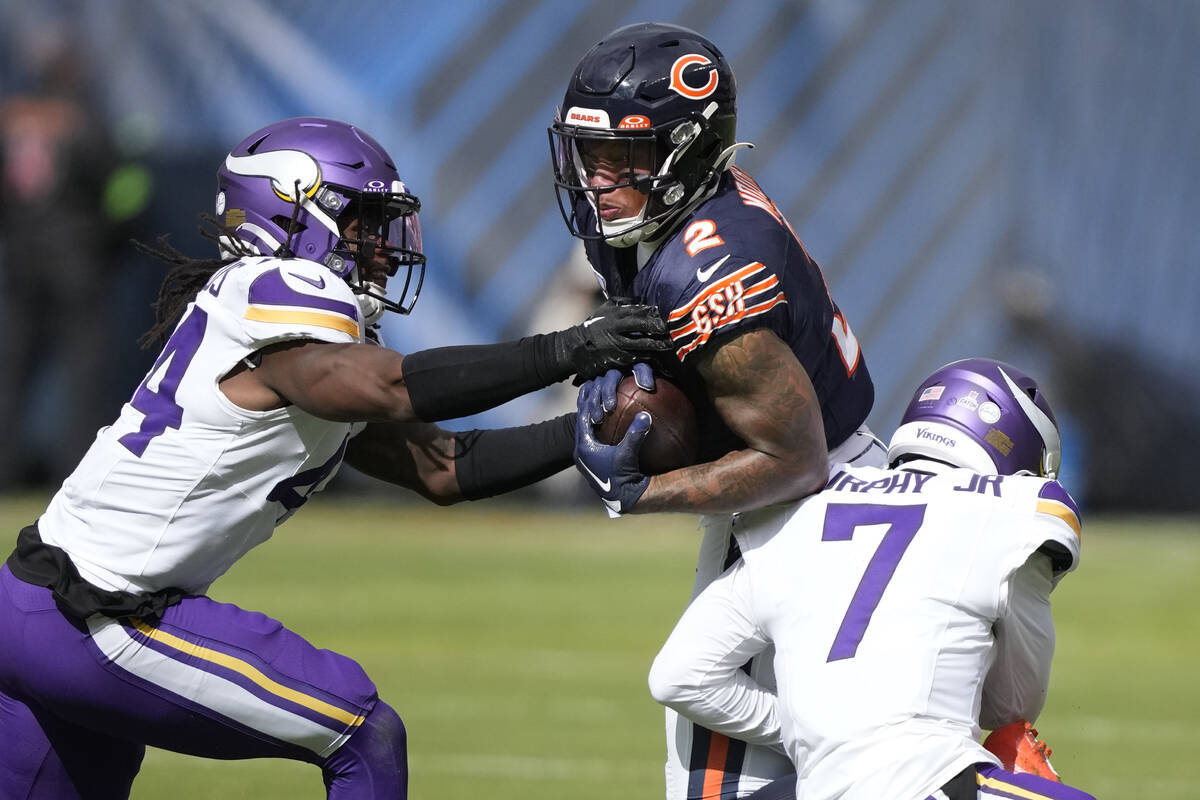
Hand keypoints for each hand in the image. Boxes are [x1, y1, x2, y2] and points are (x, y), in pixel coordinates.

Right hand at [556, 298, 674, 383]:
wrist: (576, 348)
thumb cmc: (592, 327)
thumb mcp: (603, 310)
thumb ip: (619, 303)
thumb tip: (637, 300)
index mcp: (614, 316)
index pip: (637, 313)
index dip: (651, 315)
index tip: (662, 316)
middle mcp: (616, 330)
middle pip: (641, 328)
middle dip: (656, 329)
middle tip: (668, 332)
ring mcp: (616, 346)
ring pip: (641, 345)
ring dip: (655, 346)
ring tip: (667, 346)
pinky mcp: (616, 360)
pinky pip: (635, 358)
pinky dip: (645, 357)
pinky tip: (653, 356)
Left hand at [574, 372, 652, 513]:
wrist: (622, 498)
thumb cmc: (623, 476)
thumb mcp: (628, 453)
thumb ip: (635, 433)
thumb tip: (645, 415)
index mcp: (584, 448)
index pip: (583, 419)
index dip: (589, 403)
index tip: (594, 390)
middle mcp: (580, 453)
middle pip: (580, 423)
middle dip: (586, 408)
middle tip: (591, 393)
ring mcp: (584, 459)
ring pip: (583, 432)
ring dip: (588, 419)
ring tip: (594, 405)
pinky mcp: (590, 463)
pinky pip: (589, 440)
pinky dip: (594, 430)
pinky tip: (602, 423)